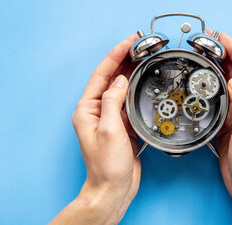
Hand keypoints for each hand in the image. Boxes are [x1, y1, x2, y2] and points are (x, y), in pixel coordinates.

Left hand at [50, 34, 140, 224]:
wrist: (114, 187)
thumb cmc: (107, 165)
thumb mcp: (109, 130)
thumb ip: (113, 101)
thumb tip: (121, 80)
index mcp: (87, 109)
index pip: (101, 75)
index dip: (114, 56)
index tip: (127, 43)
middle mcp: (97, 111)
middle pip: (111, 79)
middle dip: (123, 61)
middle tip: (138, 47)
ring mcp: (110, 118)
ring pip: (121, 89)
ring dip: (131, 73)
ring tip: (142, 59)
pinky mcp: (122, 125)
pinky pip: (129, 102)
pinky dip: (137, 90)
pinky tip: (144, 83)